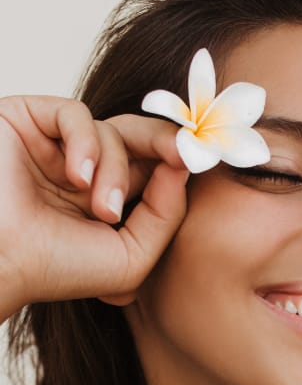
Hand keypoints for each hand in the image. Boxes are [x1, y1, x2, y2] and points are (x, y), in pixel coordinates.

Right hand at [0, 95, 188, 320]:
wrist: (1, 264)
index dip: (177, 161)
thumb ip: (166, 216)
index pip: (152, 167)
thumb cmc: (57, 270)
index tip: (199, 160)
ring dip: (116, 171)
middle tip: (183, 153)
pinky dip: (86, 144)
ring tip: (102, 210)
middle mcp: (82, 172)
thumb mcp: (132, 257)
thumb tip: (182, 166)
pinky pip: (76, 114)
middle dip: (165, 143)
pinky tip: (77, 179)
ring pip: (111, 132)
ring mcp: (55, 147)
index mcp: (106, 200)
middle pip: (139, 138)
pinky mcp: (27, 123)